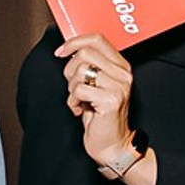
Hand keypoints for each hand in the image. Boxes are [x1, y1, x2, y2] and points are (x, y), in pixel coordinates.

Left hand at [58, 32, 137, 171]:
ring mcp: (119, 86)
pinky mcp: (112, 99)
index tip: (61, 52)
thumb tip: (69, 49)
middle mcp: (123, 73)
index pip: (97, 39)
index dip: (74, 42)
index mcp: (120, 66)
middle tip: (74, 88)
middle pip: (85, 54)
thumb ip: (88, 66)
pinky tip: (80, 110)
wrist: (111, 145)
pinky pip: (79, 90)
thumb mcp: (94, 85)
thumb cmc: (99, 116)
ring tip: (79, 100)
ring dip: (72, 88)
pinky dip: (73, 101)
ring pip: (80, 71)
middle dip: (70, 71)